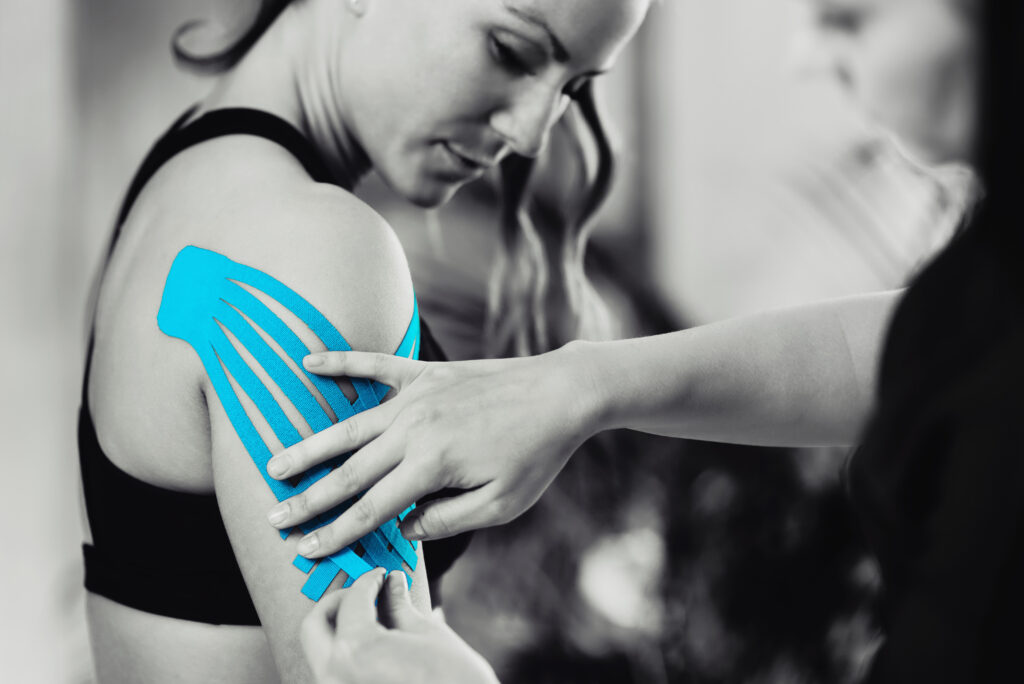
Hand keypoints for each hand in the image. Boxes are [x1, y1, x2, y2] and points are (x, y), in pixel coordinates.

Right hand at [265, 342, 601, 557]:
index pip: (372, 508)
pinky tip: (308, 362)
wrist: (562, 393)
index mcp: (433, 466)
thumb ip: (446, 520)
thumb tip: (401, 526)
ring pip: (351, 425)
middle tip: (275, 515)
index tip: (304, 548)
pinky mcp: (426, 372)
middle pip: (350, 470)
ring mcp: (417, 396)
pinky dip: (340, 363)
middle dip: (310, 497)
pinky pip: (375, 365)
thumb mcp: (500, 504)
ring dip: (311, 446)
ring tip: (274, 464)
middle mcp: (415, 428)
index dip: (336, 531)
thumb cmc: (536, 455)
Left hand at [301, 569, 498, 683]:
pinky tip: (373, 643)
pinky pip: (335, 672)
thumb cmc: (454, 679)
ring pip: (321, 652)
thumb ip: (398, 604)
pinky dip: (347, 652)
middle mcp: (335, 676)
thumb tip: (392, 583)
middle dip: (337, 602)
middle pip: (314, 626)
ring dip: (339, 628)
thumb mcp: (426, 633)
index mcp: (355, 651)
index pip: (352, 601)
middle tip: (363, 592)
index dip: (369, 580)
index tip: (382, 575)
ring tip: (370, 616)